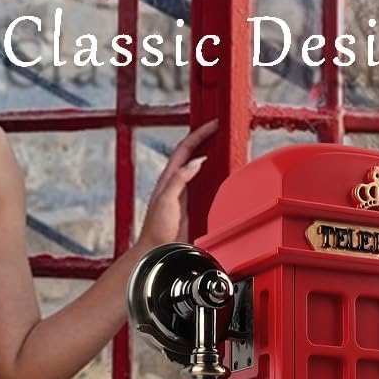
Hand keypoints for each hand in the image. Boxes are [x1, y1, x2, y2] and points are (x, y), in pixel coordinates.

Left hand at [137, 119, 217, 248]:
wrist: (157, 253)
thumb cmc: (156, 230)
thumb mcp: (166, 201)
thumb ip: (180, 180)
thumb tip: (197, 161)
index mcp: (168, 179)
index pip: (184, 149)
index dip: (199, 135)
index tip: (213, 125)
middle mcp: (176, 184)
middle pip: (192, 154)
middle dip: (205, 139)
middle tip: (219, 129)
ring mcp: (185, 194)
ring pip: (199, 168)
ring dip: (210, 155)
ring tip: (222, 145)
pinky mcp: (193, 206)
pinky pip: (205, 185)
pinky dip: (215, 176)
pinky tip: (223, 175)